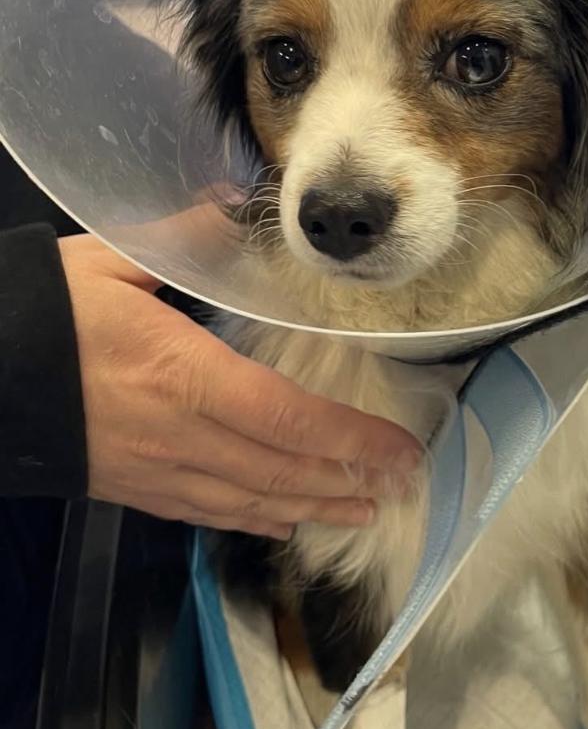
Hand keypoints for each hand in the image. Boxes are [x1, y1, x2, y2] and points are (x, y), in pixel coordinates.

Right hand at [59, 235, 420, 538]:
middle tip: (400, 485)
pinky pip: (207, 513)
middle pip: (280, 470)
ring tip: (362, 512)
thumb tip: (232, 207)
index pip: (287, 418)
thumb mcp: (109, 261)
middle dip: (346, 481)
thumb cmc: (46, 314)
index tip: (399, 451)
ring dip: (312, 508)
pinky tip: (282, 520)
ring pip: (250, 501)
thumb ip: (181, 241)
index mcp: (184, 375)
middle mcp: (181, 435)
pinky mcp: (135, 488)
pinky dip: (255, 518)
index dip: (349, 441)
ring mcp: (158, 471)